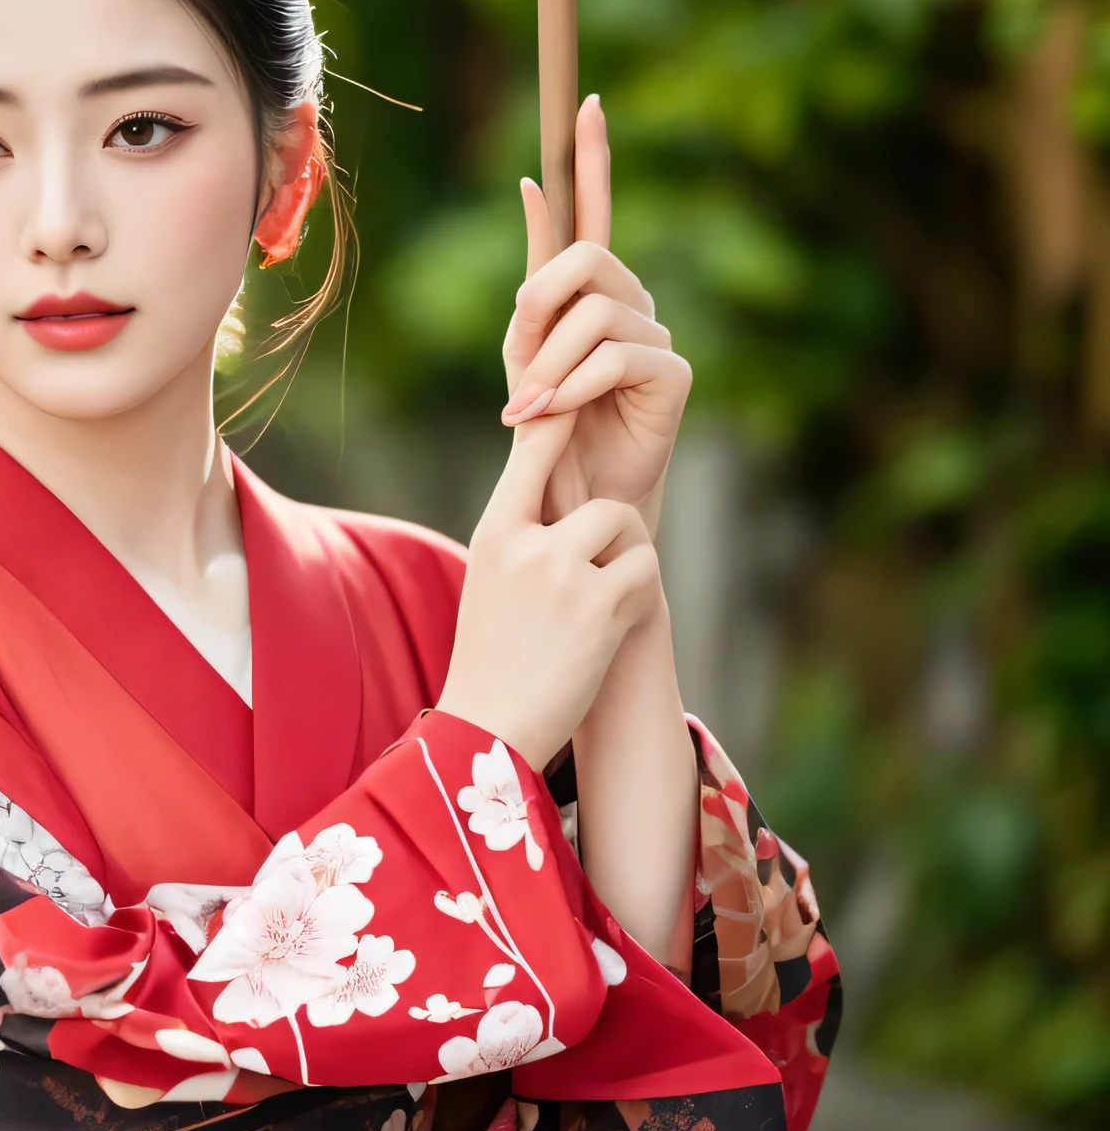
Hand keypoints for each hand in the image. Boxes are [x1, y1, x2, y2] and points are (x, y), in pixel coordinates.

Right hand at [439, 409, 663, 769]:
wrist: (485, 731)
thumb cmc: (492, 663)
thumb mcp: (493, 585)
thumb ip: (525, 539)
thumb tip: (575, 505)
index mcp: (494, 533)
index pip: (536, 448)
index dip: (563, 418)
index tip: (578, 398)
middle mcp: (525, 542)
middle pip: (606, 506)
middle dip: (617, 543)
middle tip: (600, 588)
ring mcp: (562, 572)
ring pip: (630, 533)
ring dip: (629, 571)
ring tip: (599, 617)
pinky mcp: (599, 605)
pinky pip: (645, 572)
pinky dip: (639, 601)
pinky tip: (609, 634)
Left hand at [502, 96, 689, 523]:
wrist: (569, 499)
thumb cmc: (545, 429)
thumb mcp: (524, 349)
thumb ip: (534, 282)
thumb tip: (534, 184)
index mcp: (590, 290)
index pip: (594, 210)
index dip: (591, 157)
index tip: (585, 102)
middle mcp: (630, 301)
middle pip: (586, 257)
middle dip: (541, 302)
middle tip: (521, 358)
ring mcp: (655, 332)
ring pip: (594, 313)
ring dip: (548, 363)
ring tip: (529, 407)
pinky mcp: (672, 372)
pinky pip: (614, 356)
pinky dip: (571, 388)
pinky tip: (552, 414)